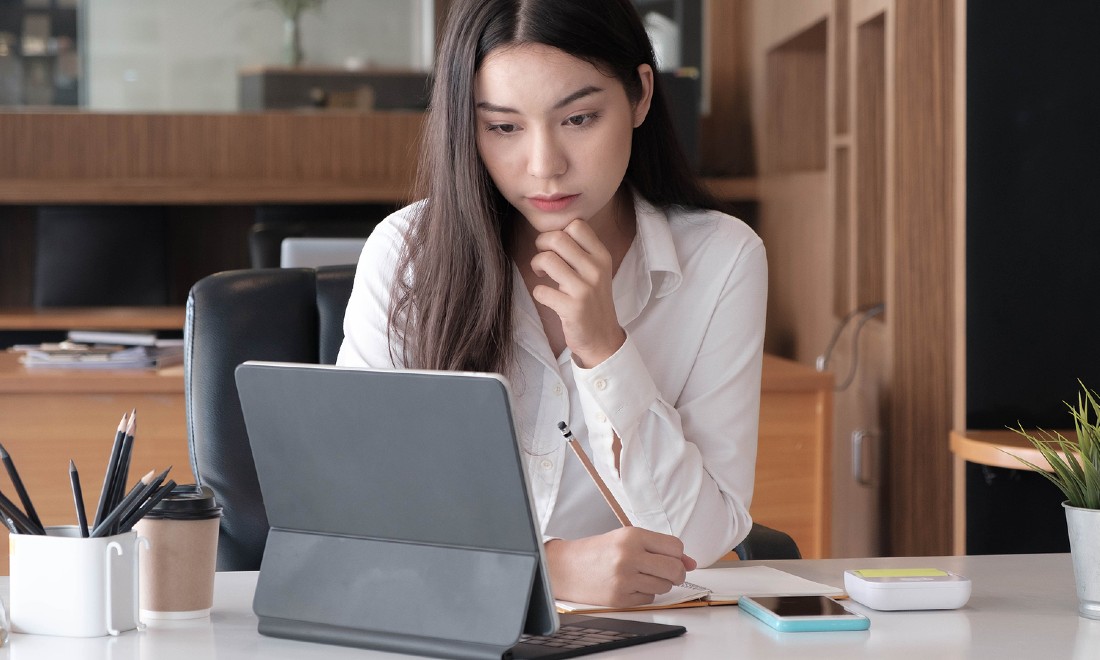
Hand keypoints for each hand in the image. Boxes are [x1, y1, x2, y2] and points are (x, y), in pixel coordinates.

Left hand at [530, 218, 625, 367]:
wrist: (602, 337)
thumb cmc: (592, 300)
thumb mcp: (596, 271)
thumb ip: (580, 251)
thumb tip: (550, 233)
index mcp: (601, 256)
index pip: (576, 225)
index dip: (558, 232)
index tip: (555, 247)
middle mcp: (596, 269)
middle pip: (557, 238)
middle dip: (541, 245)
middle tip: (543, 259)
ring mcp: (585, 289)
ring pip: (546, 260)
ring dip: (536, 265)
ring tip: (542, 275)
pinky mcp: (573, 308)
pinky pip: (541, 290)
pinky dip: (539, 293)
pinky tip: (548, 297)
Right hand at [544, 527, 697, 607]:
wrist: (565, 567)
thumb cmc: (597, 551)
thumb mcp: (626, 539)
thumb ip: (659, 548)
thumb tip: (691, 562)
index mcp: (632, 536)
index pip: (675, 547)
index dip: (678, 555)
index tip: (671, 557)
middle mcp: (629, 556)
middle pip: (675, 569)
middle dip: (676, 573)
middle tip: (667, 572)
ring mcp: (625, 579)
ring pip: (664, 586)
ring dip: (659, 584)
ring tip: (642, 576)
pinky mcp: (620, 598)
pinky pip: (649, 599)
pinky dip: (645, 594)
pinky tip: (630, 586)